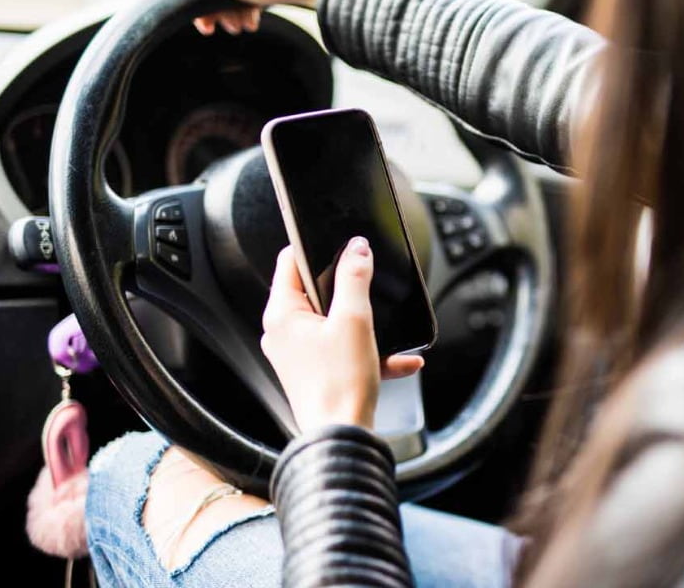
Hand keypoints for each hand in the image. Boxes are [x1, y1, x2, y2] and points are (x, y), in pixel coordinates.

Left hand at [261, 240, 423, 431]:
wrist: (342, 438)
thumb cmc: (339, 385)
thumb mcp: (354, 320)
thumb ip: (355, 277)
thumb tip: (356, 249)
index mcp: (282, 316)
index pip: (289, 262)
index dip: (316, 248)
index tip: (341, 245)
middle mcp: (283, 334)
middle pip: (315, 292)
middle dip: (348, 290)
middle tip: (369, 288)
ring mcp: (298, 355)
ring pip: (334, 323)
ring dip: (365, 324)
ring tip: (387, 330)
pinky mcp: (315, 373)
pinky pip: (344, 351)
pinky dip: (370, 351)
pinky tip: (401, 359)